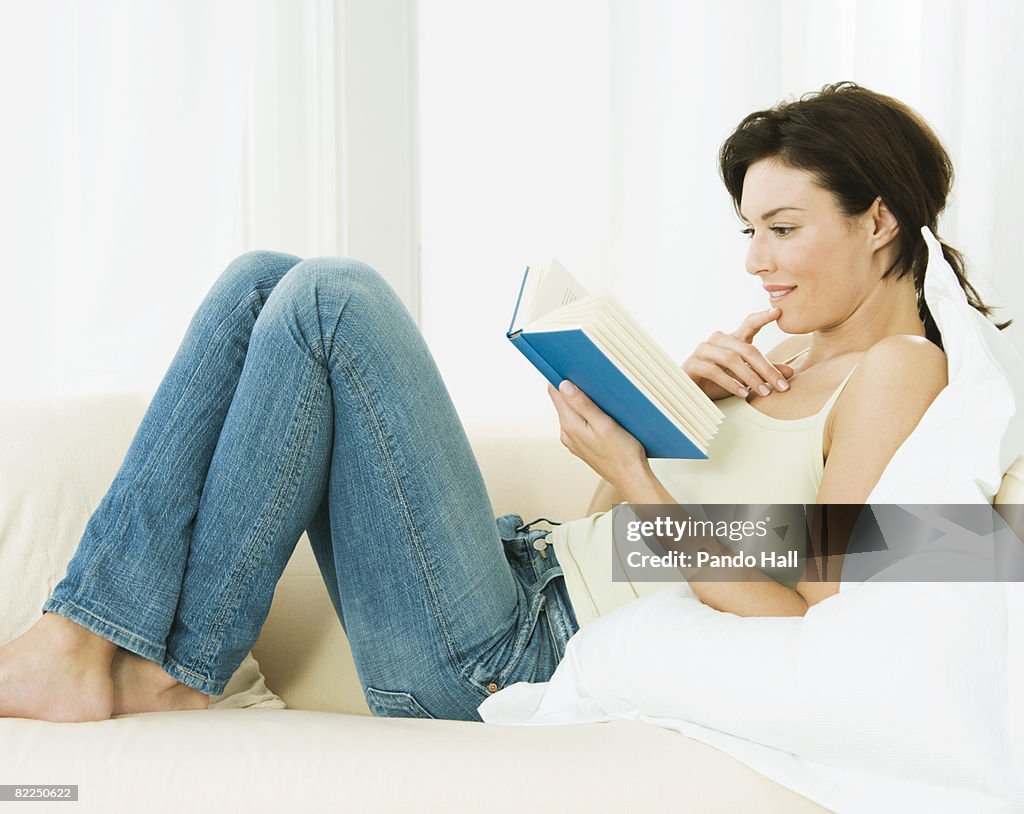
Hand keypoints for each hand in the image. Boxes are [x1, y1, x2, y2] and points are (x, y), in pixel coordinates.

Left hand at [547, 380, 647, 489]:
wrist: (631, 478)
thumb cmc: (623, 453)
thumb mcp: (604, 424)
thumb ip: (583, 404)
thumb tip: (563, 385)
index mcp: (569, 425)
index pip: (555, 393)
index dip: (560, 377)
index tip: (570, 367)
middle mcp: (566, 434)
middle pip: (563, 401)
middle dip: (573, 388)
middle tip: (591, 378)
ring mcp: (573, 441)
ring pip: (572, 412)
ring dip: (581, 402)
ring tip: (600, 396)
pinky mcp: (582, 445)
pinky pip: (579, 423)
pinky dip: (586, 415)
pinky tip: (601, 414)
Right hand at [681, 306, 795, 399]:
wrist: (689, 393)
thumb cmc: (717, 383)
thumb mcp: (745, 378)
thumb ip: (764, 373)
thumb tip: (790, 374)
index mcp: (731, 339)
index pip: (749, 324)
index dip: (762, 317)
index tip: (778, 312)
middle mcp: (717, 340)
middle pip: (746, 348)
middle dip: (766, 368)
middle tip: (781, 385)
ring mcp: (703, 350)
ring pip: (731, 359)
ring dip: (751, 377)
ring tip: (764, 392)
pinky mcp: (693, 363)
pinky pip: (715, 371)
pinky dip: (731, 383)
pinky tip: (743, 393)